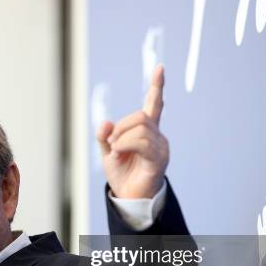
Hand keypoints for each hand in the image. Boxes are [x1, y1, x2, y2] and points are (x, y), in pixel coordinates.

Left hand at [96, 64, 168, 198]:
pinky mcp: (158, 159)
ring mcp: (160, 147)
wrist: (128, 197)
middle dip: (121, 126)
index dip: (156, 86)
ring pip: (140, 128)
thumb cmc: (122, 175)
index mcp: (147, 131)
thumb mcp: (108, 152)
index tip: (160, 68)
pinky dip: (126, 144)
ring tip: (116, 151)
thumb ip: (106, 136)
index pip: (154, 104)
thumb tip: (106, 123)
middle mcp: (157, 137)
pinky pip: (142, 142)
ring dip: (121, 137)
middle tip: (112, 143)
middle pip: (140, 116)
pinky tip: (119, 152)